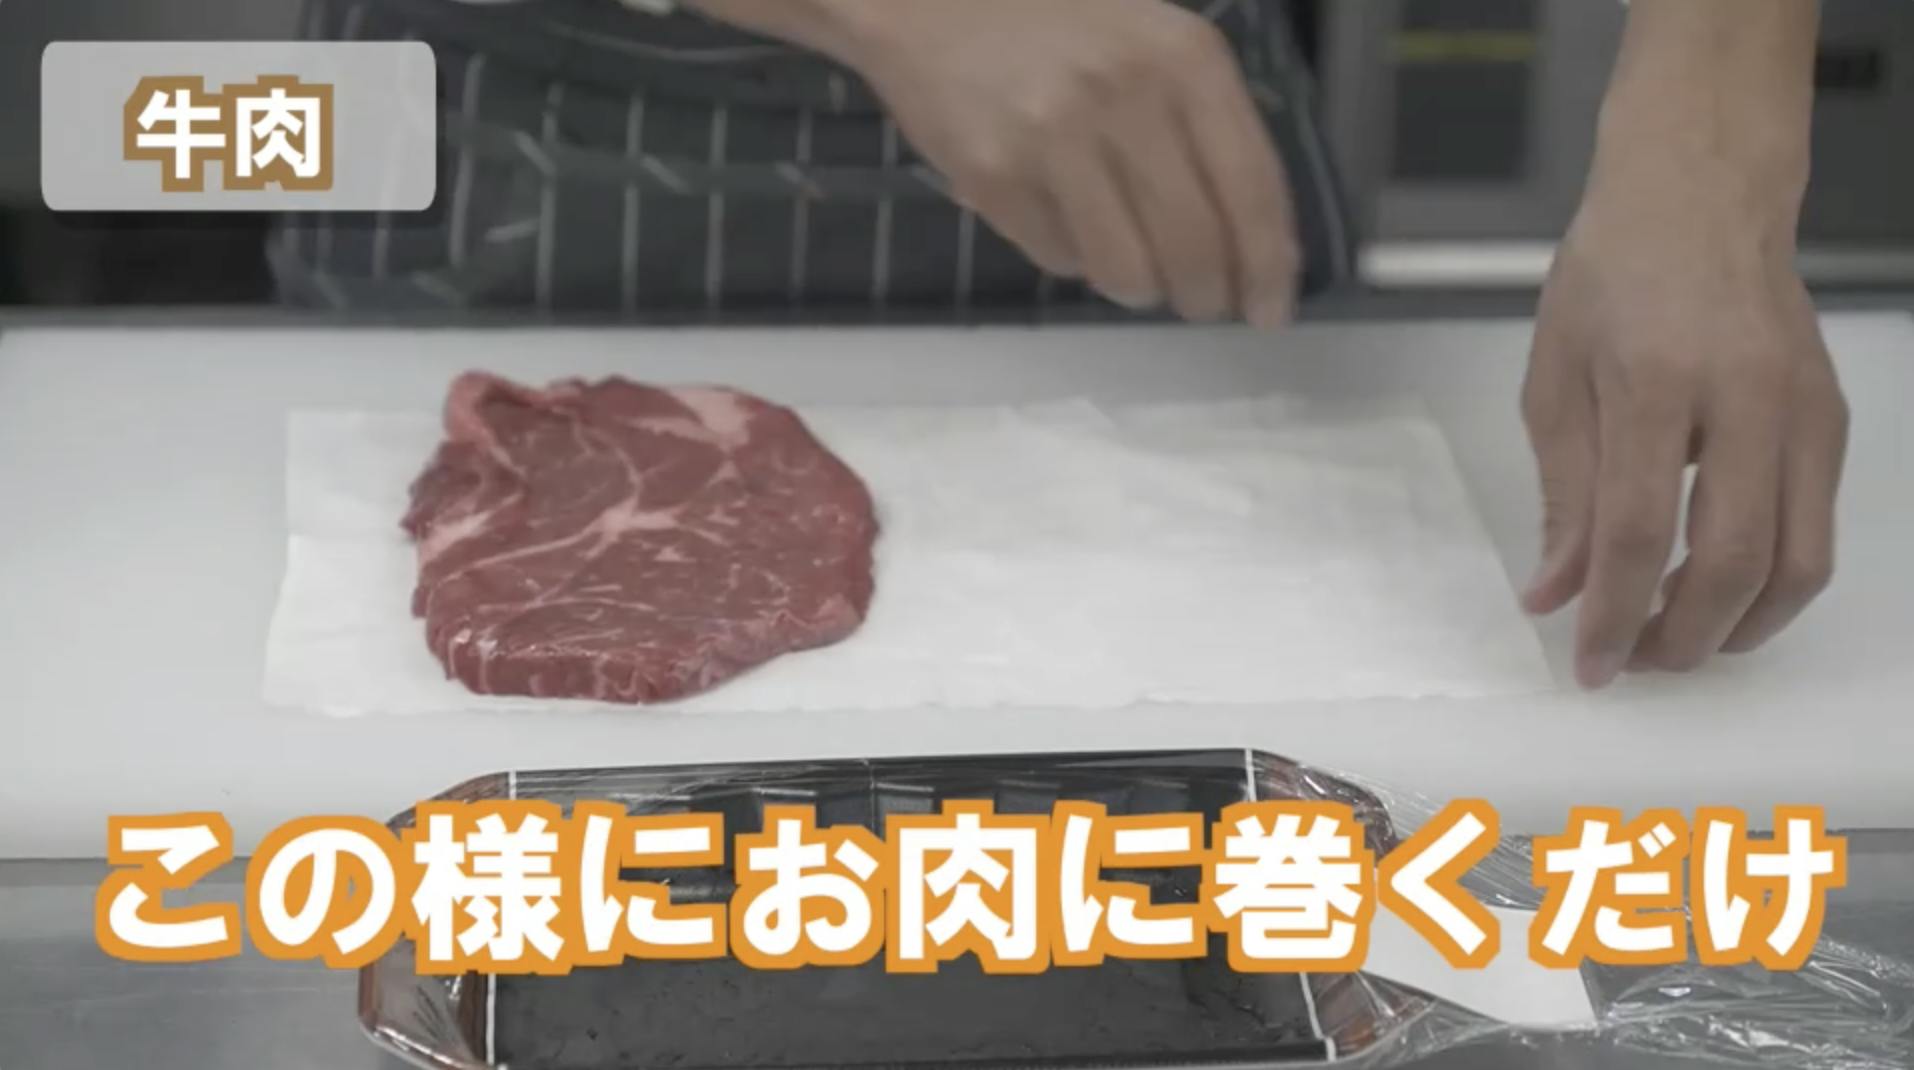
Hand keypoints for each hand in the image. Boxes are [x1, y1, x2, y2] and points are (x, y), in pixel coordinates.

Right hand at [804, 0, 1301, 326]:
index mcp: (1184, 58)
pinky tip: (1063, 216)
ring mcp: (1054, 139)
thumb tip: (1251, 242)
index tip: (1269, 312)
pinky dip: (1072, 258)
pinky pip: (1059, 260)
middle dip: (1206, 295)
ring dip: (1139, 289)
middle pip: (1194, 245)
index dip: (1268, 266)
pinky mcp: (994, 178)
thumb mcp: (1154, 42)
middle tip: (1202, 304)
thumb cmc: (1058, 23)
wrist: (933, 0)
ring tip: (1133, 269)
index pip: (1251, 187)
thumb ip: (1207, 126)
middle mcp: (1126, 96)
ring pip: (1127, 272)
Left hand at [1520, 175, 1848, 689]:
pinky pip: (1819, 529)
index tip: (1587, 665)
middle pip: (1735, 560)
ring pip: (1801, 561)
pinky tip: (1717, 589)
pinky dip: (1772, 582)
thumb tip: (1554, 595)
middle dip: (1685, 636)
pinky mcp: (1833, 419)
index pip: (1636, 531)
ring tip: (1676, 638)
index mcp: (1656, 382)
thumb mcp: (1554, 379)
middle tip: (1635, 663)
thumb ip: (1560, 495)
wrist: (1701, 197)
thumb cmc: (1611, 279)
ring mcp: (1804, 410)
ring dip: (1740, 625)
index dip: (1612, 614)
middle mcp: (1747, 399)